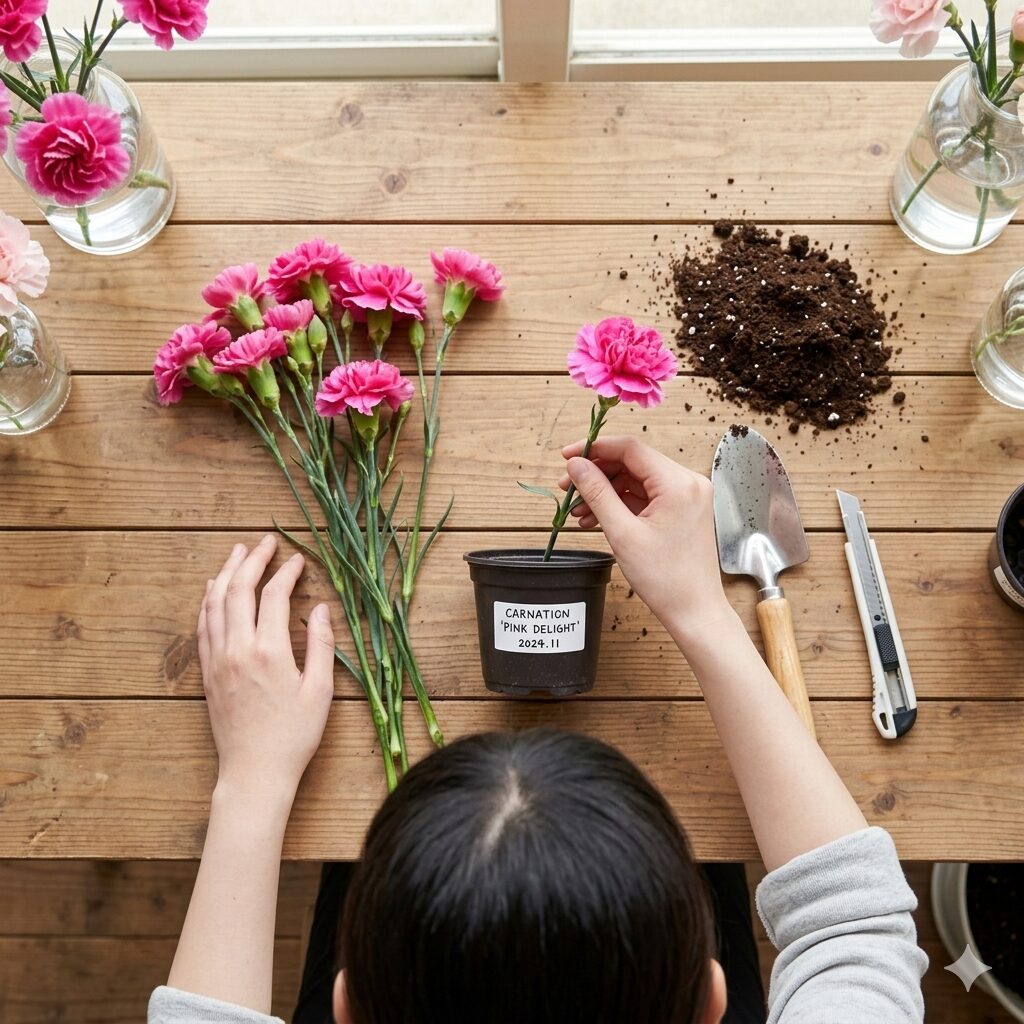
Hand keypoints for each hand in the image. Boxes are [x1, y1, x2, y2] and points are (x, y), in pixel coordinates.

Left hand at [197, 535, 335, 800]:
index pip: (274, 596)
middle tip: (265, 542)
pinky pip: (203, 626)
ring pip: (215, 604)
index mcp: (269, 652)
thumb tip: (321, 609)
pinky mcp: (208, 673)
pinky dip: (208, 602)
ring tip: (237, 553)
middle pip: (239, 590)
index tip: (298, 560)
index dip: (286, 573)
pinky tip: (214, 590)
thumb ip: (321, 645)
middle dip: (252, 561)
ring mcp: (218, 661)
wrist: (255, 772)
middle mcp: (238, 650)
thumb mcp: (319, 691)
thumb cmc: (294, 736)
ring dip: (226, 573)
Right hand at [559, 436, 732, 639]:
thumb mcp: (622, 533)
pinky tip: (597, 518)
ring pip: (637, 480)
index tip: (567, 456)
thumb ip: (597, 493)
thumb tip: (576, 465)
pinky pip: (646, 497)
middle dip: (597, 474)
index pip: (630, 448)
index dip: (595, 449)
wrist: (694, 611)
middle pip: (633, 463)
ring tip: (578, 511)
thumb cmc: (665, 579)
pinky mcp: (683, 510)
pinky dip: (621, 504)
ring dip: (606, 491)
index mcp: (678, 483)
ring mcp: (687, 496)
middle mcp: (688, 482)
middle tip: (567, 488)